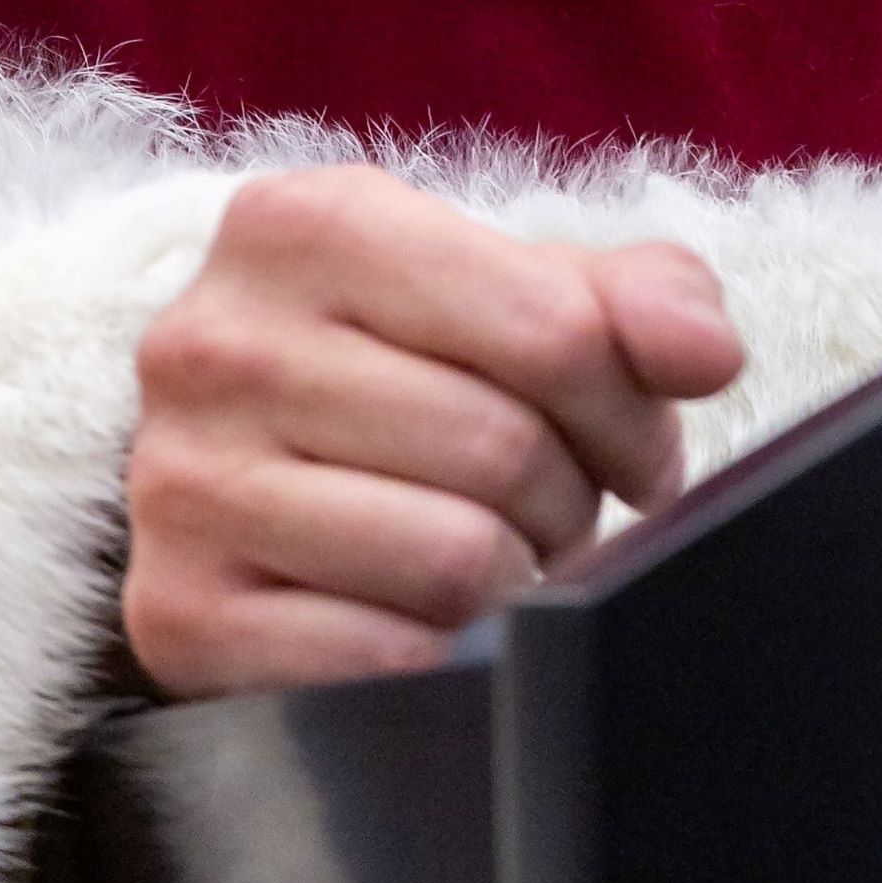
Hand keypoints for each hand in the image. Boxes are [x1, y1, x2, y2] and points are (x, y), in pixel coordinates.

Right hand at [122, 163, 744, 693]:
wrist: (219, 466)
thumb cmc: (393, 362)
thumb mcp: (502, 290)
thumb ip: (626, 297)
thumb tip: (706, 351)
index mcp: (309, 223)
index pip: (554, 328)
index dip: (628, 407)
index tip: (632, 445)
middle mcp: (222, 339)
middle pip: (505, 450)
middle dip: (571, 500)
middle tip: (560, 510)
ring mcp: (184, 480)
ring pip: (451, 560)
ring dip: (511, 580)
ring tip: (495, 555)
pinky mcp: (176, 613)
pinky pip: (379, 660)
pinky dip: (437, 654)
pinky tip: (425, 618)